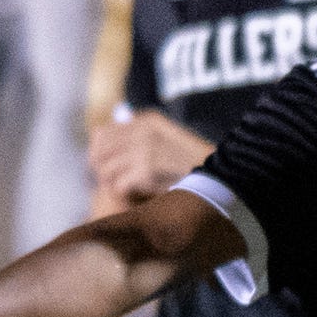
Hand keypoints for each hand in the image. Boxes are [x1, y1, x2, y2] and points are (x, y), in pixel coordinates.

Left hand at [86, 109, 210, 217]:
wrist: (219, 176)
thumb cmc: (191, 163)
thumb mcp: (166, 138)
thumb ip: (137, 135)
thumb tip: (98, 137)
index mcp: (146, 120)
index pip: (101, 133)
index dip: (98, 153)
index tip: (103, 167)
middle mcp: (142, 131)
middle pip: (99, 152)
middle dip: (102, 170)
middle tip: (112, 183)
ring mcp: (144, 150)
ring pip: (106, 170)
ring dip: (113, 184)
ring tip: (126, 191)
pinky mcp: (146, 171)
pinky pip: (119, 186)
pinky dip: (125, 195)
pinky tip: (136, 196)